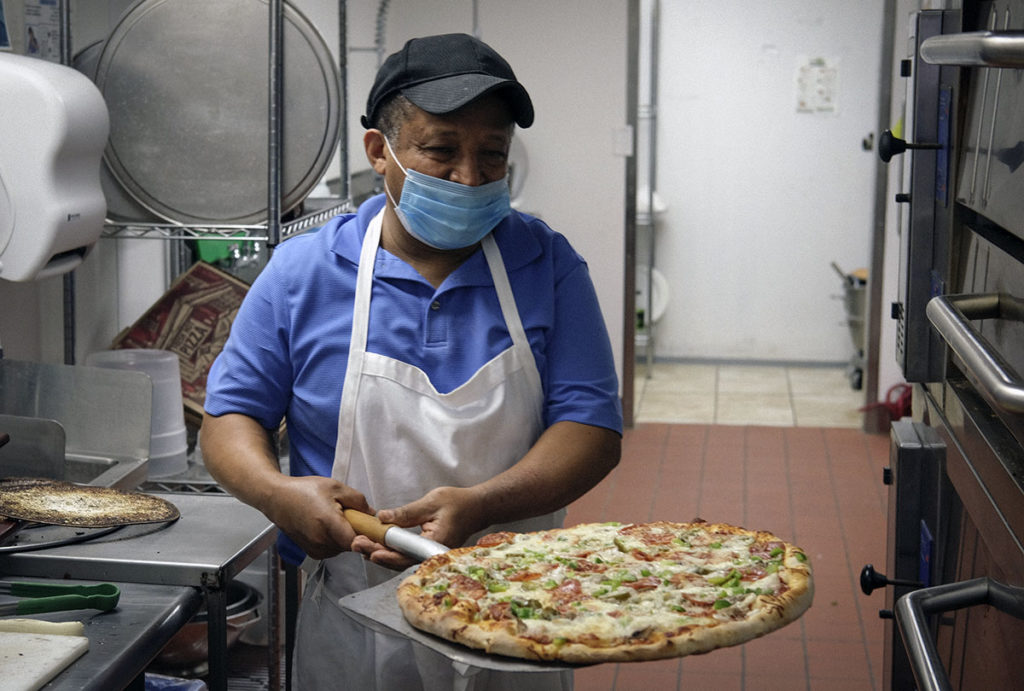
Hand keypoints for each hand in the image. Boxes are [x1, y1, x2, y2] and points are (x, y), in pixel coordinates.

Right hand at [262, 475, 371, 559]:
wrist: (277, 498)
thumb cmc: (303, 491)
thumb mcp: (336, 487)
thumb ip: (358, 501)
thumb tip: (373, 514)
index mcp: (327, 524)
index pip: (357, 542)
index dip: (369, 539)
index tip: (377, 533)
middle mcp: (320, 541)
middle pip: (351, 545)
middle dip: (357, 532)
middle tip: (352, 515)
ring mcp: (315, 549)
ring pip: (343, 548)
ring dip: (345, 536)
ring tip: (335, 517)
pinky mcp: (312, 552)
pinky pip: (333, 549)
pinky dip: (336, 539)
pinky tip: (328, 525)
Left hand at [350, 486, 481, 569]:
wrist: (477, 507)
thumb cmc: (458, 503)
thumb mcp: (431, 502)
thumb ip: (406, 513)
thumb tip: (382, 518)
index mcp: (435, 544)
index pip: (407, 555)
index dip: (387, 555)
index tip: (369, 550)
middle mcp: (432, 554)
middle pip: (401, 562)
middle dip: (377, 554)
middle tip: (357, 545)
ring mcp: (430, 555)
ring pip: (402, 561)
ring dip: (381, 554)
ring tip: (361, 545)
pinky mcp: (427, 551)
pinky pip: (407, 555)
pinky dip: (391, 551)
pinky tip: (377, 544)